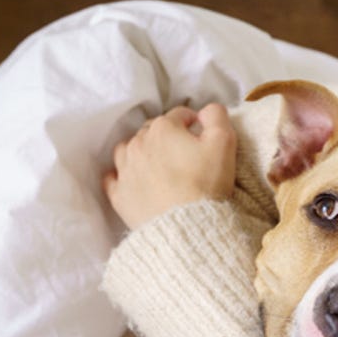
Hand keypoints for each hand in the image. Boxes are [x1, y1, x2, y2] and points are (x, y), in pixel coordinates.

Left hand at [103, 103, 237, 229]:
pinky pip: (113, 178)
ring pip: (127, 149)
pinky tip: (132, 179)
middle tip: (184, 154)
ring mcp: (125, 169)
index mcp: (163, 128)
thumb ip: (216, 116)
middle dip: (167, 137)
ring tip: (157, 164)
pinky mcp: (119, 194)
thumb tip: (206, 110)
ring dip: (141, 151)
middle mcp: (138, 144)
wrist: (186, 226)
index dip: (193, 123)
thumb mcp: (224, 143)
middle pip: (152, 131)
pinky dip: (121, 175)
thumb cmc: (206, 183)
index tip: (202, 137)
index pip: (179, 115)